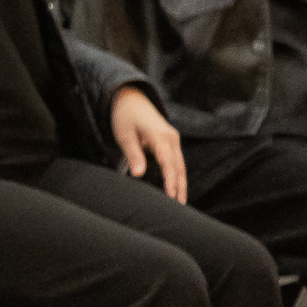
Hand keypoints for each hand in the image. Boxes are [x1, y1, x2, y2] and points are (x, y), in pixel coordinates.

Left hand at [109, 85, 186, 202]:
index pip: (169, 164)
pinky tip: (176, 187)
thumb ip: (133, 154)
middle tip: (179, 208)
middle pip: (179, 167)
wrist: (130, 98)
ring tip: (180, 202)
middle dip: (180, 187)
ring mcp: (173, 139)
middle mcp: (171, 138)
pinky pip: (177, 160)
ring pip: (180, 165)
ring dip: (181, 183)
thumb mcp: (124, 135)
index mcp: (161, 137)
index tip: (172, 197)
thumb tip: (138, 174)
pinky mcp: (171, 141)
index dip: (171, 182)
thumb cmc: (125, 117)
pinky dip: (178, 174)